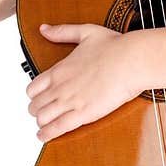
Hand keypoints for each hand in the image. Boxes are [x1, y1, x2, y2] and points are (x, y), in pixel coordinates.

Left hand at [26, 23, 145, 140]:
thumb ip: (61, 32)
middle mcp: (60, 86)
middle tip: (42, 113)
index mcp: (59, 69)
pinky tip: (43, 136)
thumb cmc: (114, 47)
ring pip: (43, 117)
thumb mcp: (84, 32)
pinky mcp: (83, 114)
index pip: (33, 88)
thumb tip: (44, 29)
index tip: (38, 97)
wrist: (132, 61)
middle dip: (36, 110)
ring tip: (43, 126)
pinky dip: (47, 134)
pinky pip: (57, 127)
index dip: (34, 95)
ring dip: (41, 123)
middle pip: (35, 105)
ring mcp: (71, 101)